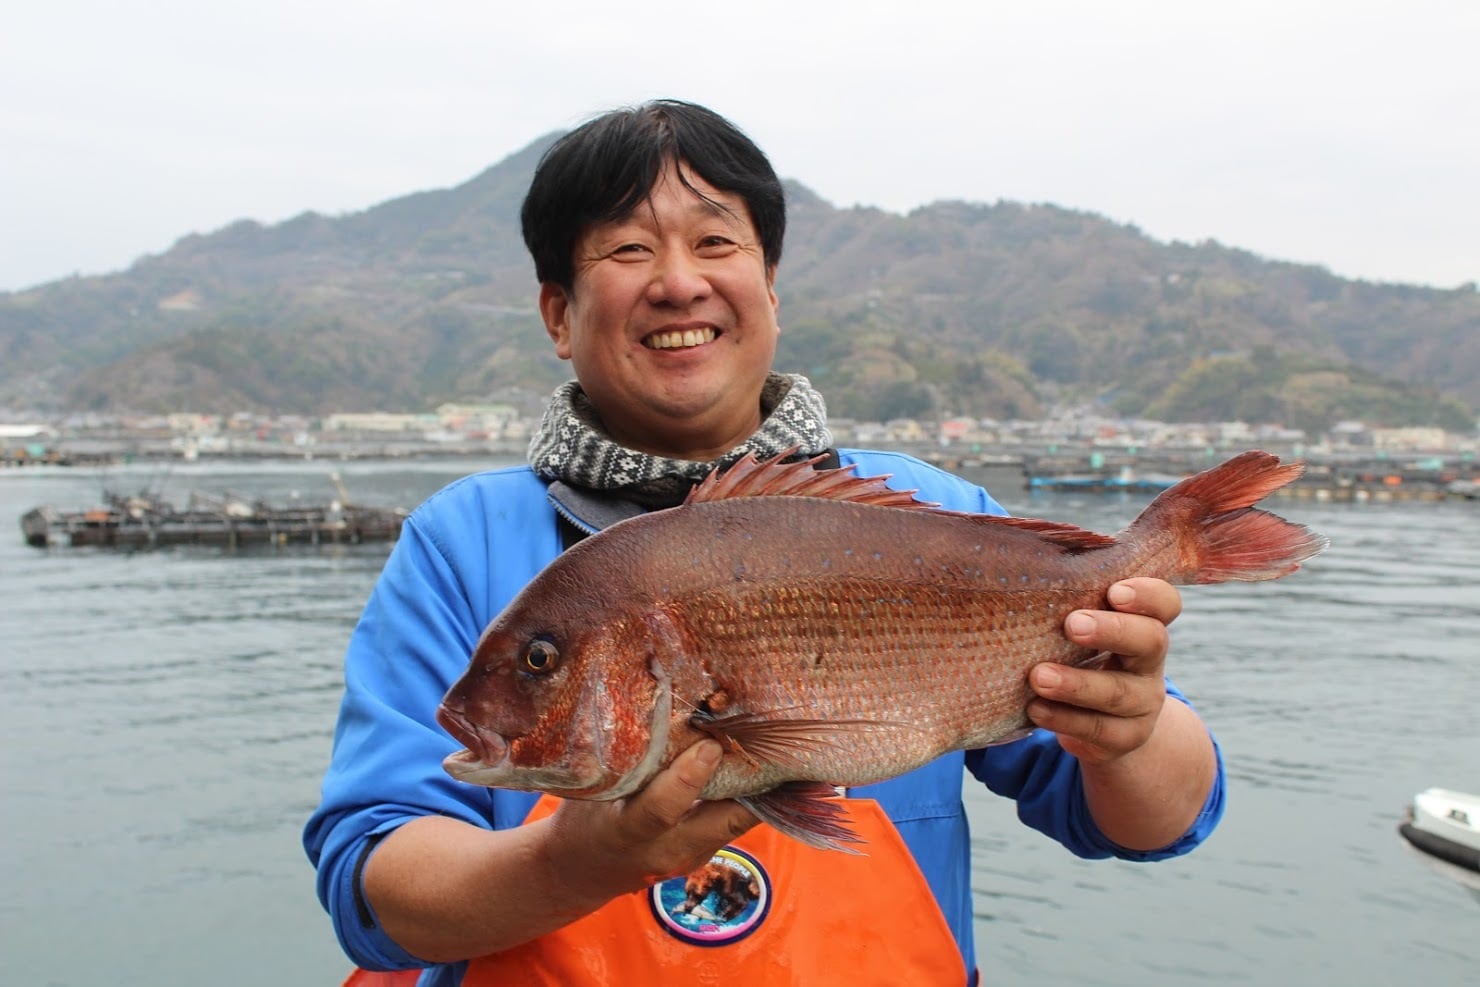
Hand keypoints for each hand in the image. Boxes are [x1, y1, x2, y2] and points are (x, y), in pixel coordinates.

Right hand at [542, 741, 759, 902]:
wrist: (584, 871)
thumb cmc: (585, 816)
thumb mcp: (595, 789)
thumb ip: (626, 760)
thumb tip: (660, 709)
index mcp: (626, 831)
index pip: (661, 809)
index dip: (688, 778)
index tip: (708, 744)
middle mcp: (663, 851)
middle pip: (722, 823)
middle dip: (749, 782)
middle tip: (765, 741)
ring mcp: (688, 858)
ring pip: (735, 822)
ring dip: (755, 786)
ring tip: (773, 746)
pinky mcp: (702, 855)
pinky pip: (731, 823)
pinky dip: (745, 795)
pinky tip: (756, 764)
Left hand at [1026, 577, 1182, 765]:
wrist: (1104, 724)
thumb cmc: (1079, 656)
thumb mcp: (1081, 629)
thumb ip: (1066, 600)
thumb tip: (1012, 558)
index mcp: (1143, 624)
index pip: (1164, 603)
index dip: (1147, 594)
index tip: (1114, 591)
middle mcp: (1149, 662)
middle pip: (1151, 640)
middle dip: (1112, 630)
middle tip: (1072, 624)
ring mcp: (1141, 703)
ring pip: (1118, 693)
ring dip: (1076, 684)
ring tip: (1038, 676)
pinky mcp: (1123, 738)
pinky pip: (1096, 729)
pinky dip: (1063, 718)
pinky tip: (1035, 709)